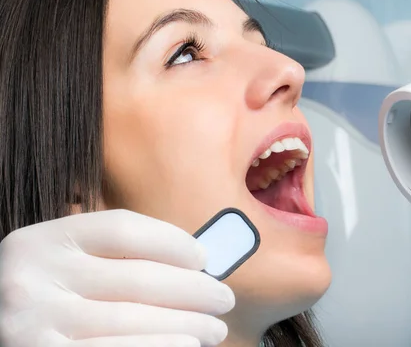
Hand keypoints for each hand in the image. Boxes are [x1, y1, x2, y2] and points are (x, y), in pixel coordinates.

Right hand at [0, 209, 233, 346]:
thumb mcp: (60, 261)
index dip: (172, 241)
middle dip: (194, 290)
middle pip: (138, 277)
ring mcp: (34, 324)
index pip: (123, 229)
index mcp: (45, 240)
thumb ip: (109, 256)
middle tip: (223, 299)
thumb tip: (189, 264)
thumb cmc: (41, 292)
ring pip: (133, 320)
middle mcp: (35, 277)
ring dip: (187, 325)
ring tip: (214, 328)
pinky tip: (185, 346)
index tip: (203, 258)